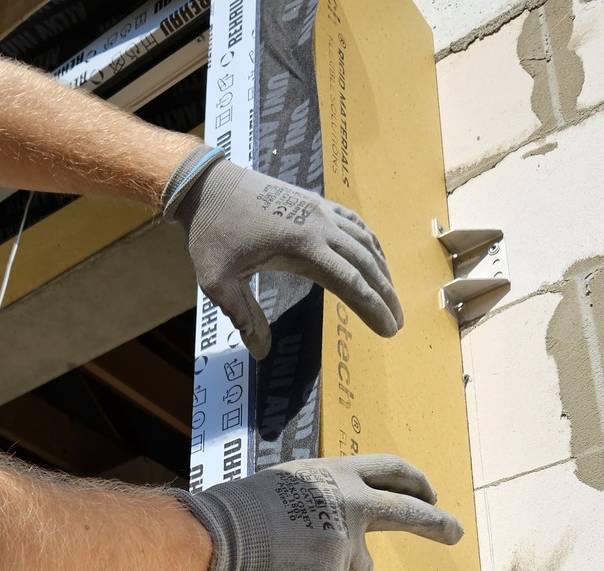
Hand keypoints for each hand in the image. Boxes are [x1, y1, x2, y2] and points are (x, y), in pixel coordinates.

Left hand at [161, 147, 403, 358]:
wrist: (206, 184)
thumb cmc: (209, 233)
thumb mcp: (218, 283)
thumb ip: (244, 318)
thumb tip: (261, 353)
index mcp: (301, 246)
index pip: (349, 283)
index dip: (372, 309)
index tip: (388, 330)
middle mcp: (318, 225)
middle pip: (366, 264)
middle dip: (385, 295)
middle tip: (397, 323)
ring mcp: (319, 210)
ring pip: (365, 242)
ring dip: (382, 271)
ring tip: (390, 297)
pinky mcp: (314, 202)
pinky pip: (354, 224)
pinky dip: (370, 244)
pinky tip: (375, 259)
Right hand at [171, 454, 462, 570]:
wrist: (215, 538)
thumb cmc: (237, 515)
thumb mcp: (286, 489)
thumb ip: (320, 501)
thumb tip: (339, 528)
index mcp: (334, 473)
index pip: (389, 469)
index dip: (413, 482)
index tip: (429, 493)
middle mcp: (349, 501)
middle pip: (409, 512)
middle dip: (436, 524)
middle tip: (455, 532)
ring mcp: (346, 539)